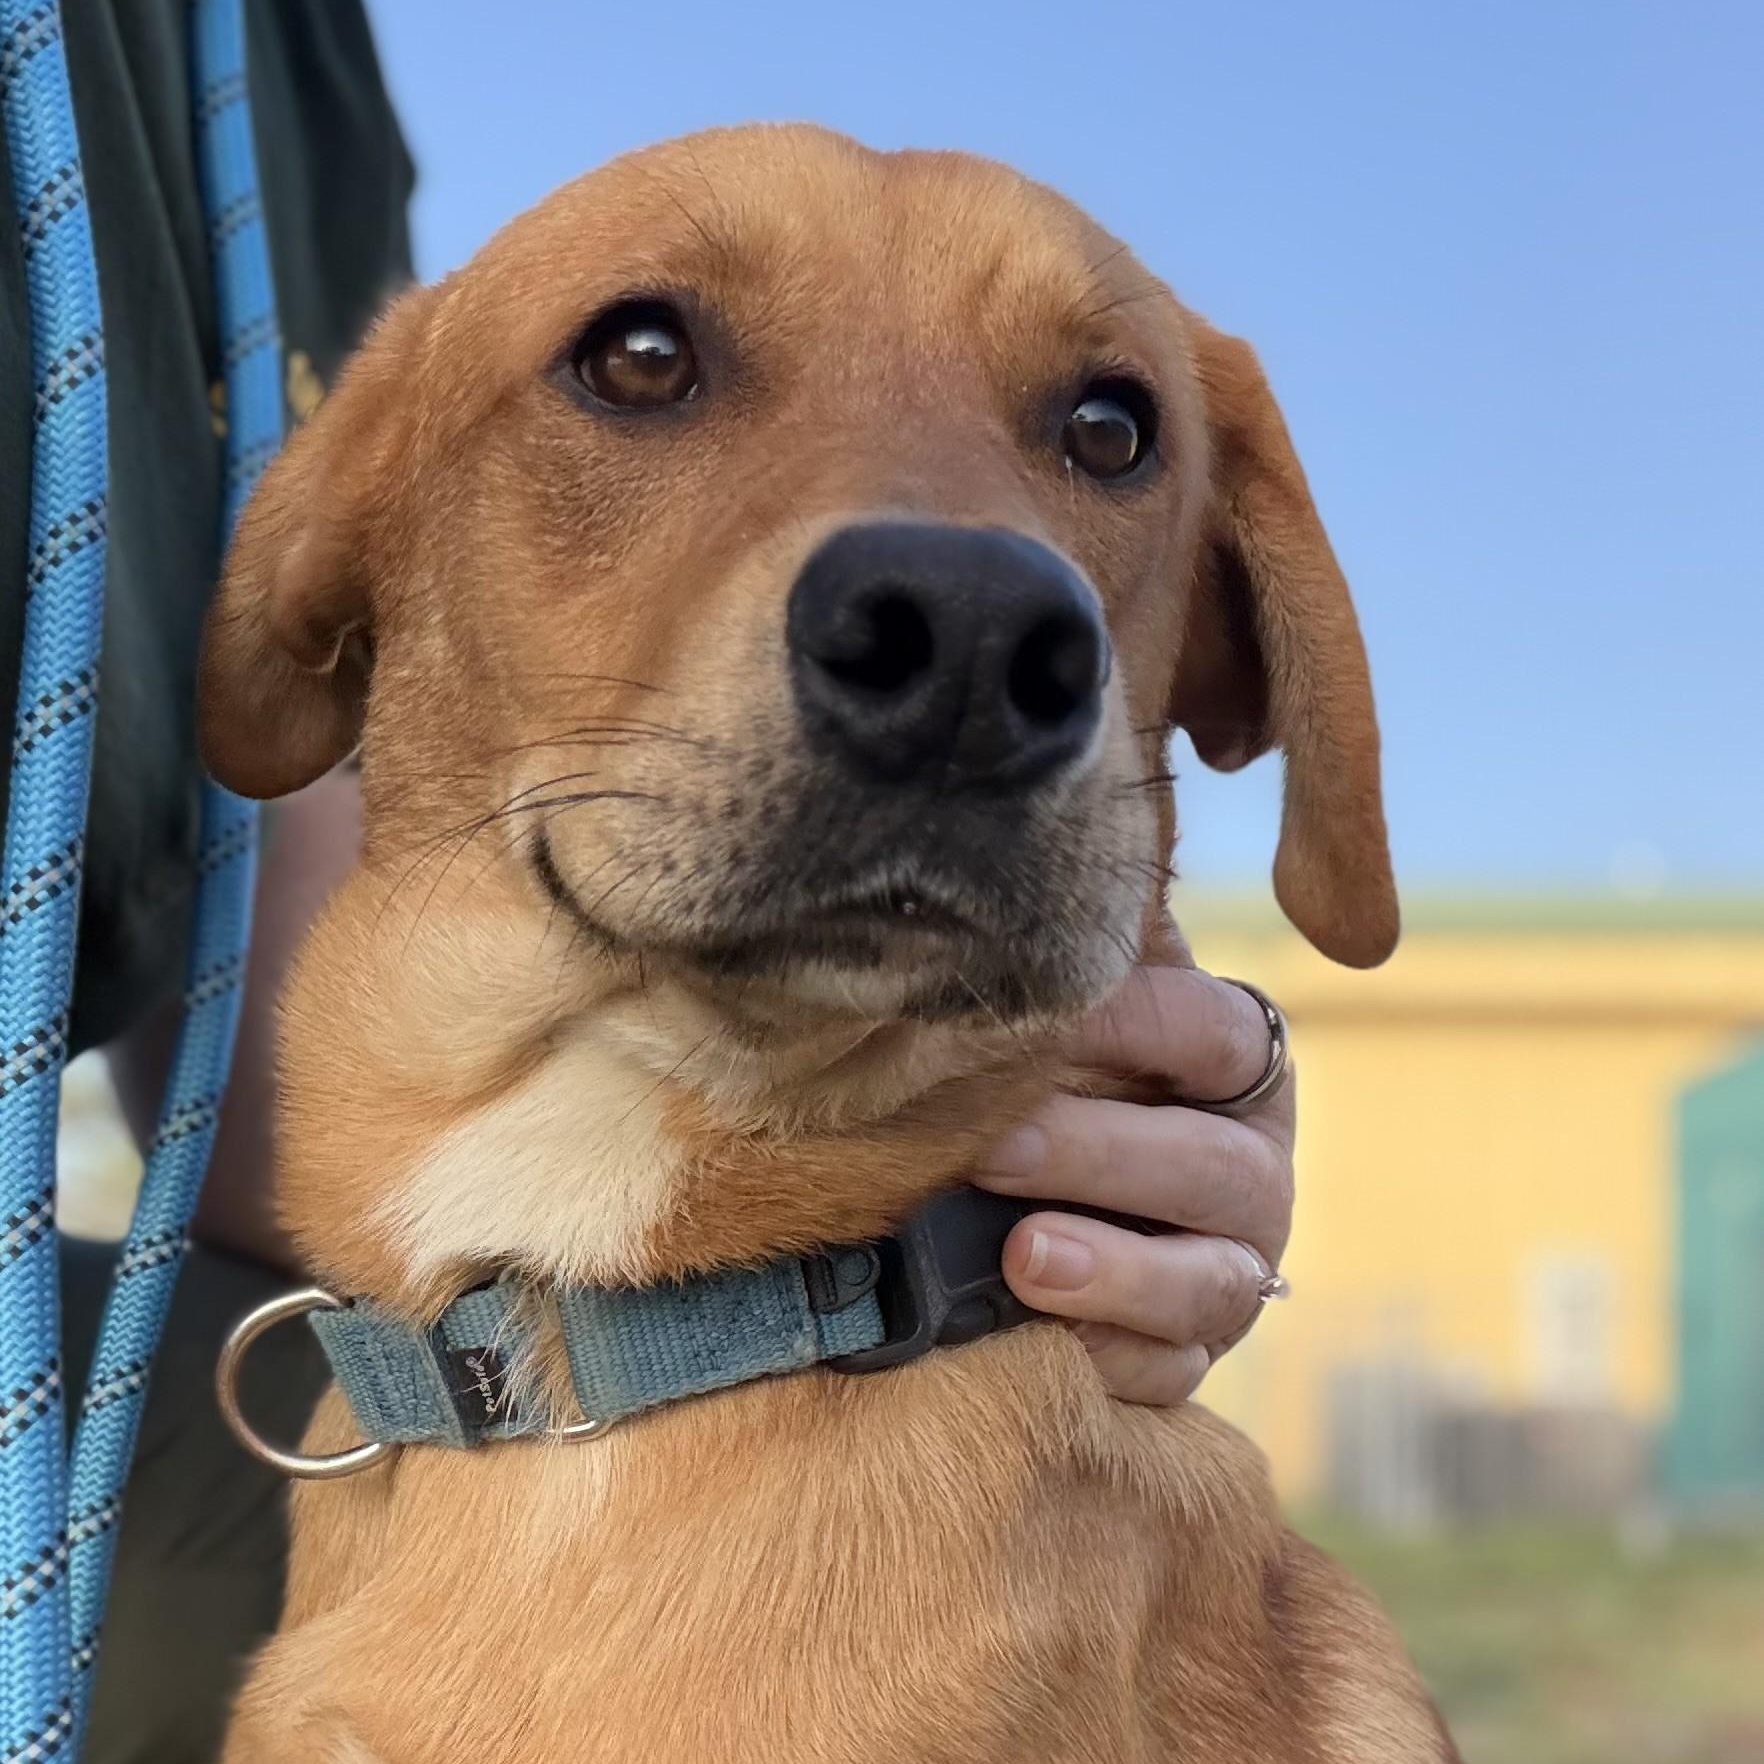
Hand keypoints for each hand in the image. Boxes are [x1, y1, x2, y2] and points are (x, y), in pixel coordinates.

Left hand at [976, 965, 1293, 1404]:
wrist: (1009, 1192)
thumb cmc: (1035, 1061)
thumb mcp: (1062, 994)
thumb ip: (1074, 932)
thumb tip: (1072, 790)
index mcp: (1229, 1057)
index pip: (1209, 1032)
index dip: (1137, 1025)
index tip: (1040, 1016)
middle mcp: (1248, 1162)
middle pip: (1213, 1165)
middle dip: (1103, 1155)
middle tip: (991, 1147)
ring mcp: (1228, 1264)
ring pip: (1213, 1280)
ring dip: (1118, 1271)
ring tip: (1024, 1259)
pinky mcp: (1187, 1352)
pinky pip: (1172, 1371)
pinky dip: (1110, 1357)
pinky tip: (1042, 1341)